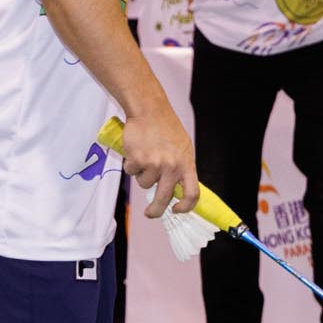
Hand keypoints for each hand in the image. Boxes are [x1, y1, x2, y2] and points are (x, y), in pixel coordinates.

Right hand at [122, 103, 199, 219]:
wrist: (149, 109)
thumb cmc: (166, 127)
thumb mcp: (182, 147)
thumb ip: (181, 168)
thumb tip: (177, 191)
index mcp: (187, 163)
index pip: (192, 193)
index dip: (186, 207)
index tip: (176, 210)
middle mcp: (172, 166)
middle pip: (164, 198)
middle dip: (155, 211)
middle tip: (150, 213)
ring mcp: (155, 164)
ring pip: (144, 184)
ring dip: (141, 174)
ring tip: (144, 155)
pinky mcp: (138, 160)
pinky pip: (131, 172)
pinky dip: (130, 164)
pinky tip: (135, 150)